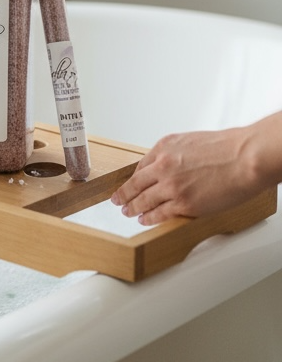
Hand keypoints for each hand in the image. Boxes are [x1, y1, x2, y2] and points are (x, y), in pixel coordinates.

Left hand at [110, 125, 264, 224]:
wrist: (245, 157)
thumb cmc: (227, 148)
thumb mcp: (191, 141)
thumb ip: (175, 154)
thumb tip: (168, 167)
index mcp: (164, 147)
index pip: (141, 165)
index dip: (133, 178)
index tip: (128, 184)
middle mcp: (162, 165)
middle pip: (136, 184)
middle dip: (124, 194)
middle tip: (117, 200)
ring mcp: (171, 186)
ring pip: (144, 200)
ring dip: (133, 207)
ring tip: (127, 212)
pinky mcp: (183, 203)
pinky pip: (159, 213)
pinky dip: (149, 217)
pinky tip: (144, 219)